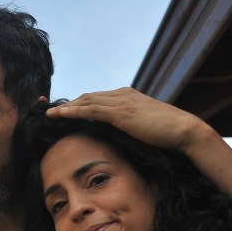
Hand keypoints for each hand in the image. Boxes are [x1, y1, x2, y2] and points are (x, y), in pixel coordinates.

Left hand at [46, 87, 208, 153]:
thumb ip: (130, 125)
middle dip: (67, 103)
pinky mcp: (121, 112)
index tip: (63, 110)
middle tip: (49, 109)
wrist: (183, 130)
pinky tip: (60, 115)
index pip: (96, 98)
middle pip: (87, 97)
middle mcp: (121, 94)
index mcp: (126, 96)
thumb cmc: (167, 132)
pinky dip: (73, 111)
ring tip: (49, 113)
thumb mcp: (144, 126)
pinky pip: (91, 110)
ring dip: (65, 107)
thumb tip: (120, 135)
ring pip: (86, 101)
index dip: (78, 104)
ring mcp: (121, 102)